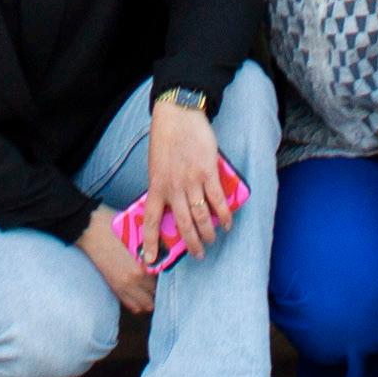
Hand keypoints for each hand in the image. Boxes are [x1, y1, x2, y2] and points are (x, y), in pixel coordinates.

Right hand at [76, 206, 158, 314]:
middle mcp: (132, 282)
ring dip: (149, 298)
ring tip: (152, 289)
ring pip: (143, 305)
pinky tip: (140, 292)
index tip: (171, 274)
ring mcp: (121, 287)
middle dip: (161, 291)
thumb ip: (153, 248)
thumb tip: (166, 252)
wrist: (90, 229)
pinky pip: (130, 304)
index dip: (168, 278)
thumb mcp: (139, 235)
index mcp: (140, 268)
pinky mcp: (113, 287)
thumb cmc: (114, 226)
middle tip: (164, 281)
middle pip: (155, 296)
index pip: (163, 283)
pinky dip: (138, 301)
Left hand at [144, 90, 236, 257]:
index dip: (151, 243)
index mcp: (156, 186)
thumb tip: (171, 207)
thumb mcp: (155, 166)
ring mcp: (191, 180)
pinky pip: (218, 200)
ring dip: (208, 232)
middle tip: (198, 255)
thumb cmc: (165, 140)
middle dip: (191, 244)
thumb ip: (162, 187)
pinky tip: (227, 223)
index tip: (151, 260)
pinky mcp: (208, 171)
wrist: (178, 116)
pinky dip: (223, 215)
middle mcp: (173, 187)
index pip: (151, 221)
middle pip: (182, 224)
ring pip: (201, 216)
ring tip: (212, 240)